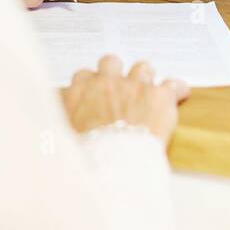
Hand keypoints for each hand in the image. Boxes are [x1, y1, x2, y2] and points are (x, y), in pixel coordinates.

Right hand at [61, 54, 189, 149]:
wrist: (112, 167)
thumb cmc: (85, 158)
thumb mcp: (61, 141)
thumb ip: (61, 126)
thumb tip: (51, 133)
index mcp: (79, 93)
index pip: (82, 76)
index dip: (90, 85)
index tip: (94, 95)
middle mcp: (105, 83)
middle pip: (110, 62)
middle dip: (115, 72)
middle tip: (120, 88)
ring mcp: (133, 86)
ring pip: (142, 68)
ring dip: (145, 78)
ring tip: (148, 91)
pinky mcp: (159, 96)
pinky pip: (173, 84)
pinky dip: (176, 89)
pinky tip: (179, 94)